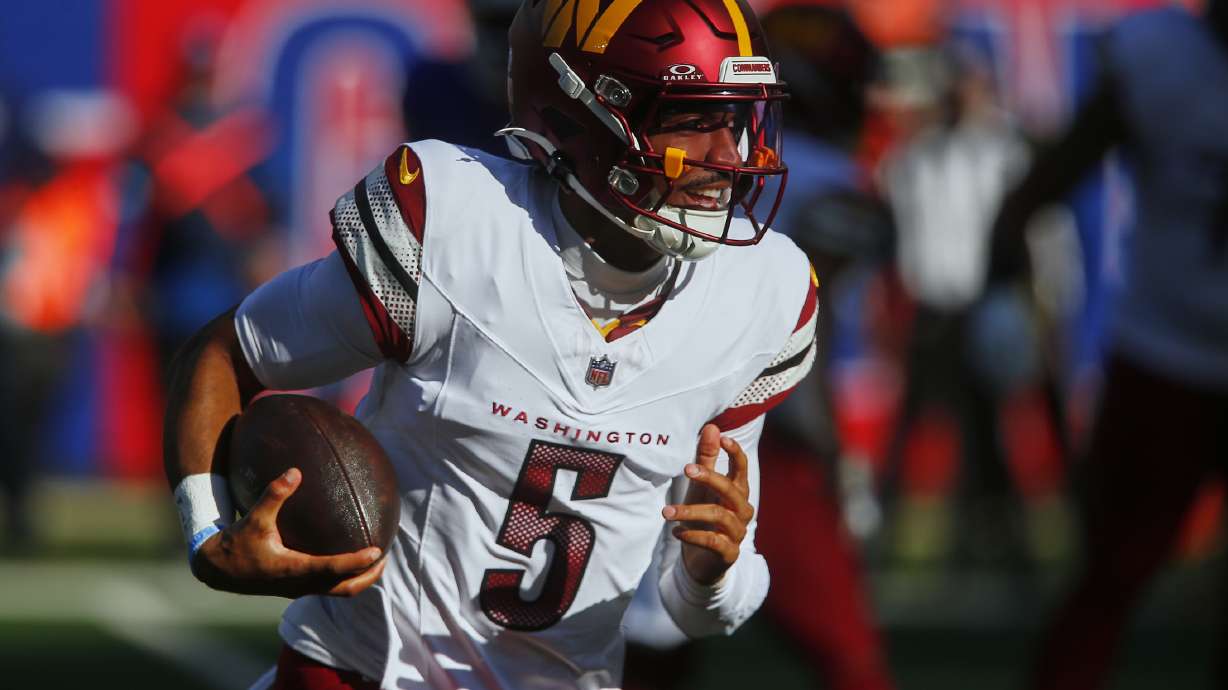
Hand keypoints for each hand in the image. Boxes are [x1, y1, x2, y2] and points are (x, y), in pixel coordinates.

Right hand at [193, 468, 385, 597]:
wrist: (217, 570)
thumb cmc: (236, 543)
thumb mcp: (253, 518)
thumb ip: (274, 495)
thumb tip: (295, 470)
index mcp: (293, 570)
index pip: (332, 569)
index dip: (357, 562)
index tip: (378, 551)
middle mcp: (300, 584)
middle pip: (344, 589)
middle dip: (368, 576)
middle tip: (385, 557)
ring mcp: (299, 588)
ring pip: (338, 591)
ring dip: (359, 579)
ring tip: (375, 559)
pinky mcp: (295, 586)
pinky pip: (328, 586)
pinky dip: (343, 575)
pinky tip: (348, 554)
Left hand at [663, 424, 753, 585]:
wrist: (702, 561)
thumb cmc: (703, 517)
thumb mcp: (701, 488)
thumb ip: (707, 459)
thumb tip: (712, 427)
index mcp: (738, 492)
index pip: (742, 468)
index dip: (735, 453)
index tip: (722, 438)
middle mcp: (742, 510)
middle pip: (731, 489)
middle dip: (709, 477)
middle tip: (686, 469)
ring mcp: (737, 533)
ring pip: (719, 516)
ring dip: (690, 511)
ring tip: (666, 511)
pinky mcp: (728, 553)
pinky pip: (713, 541)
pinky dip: (693, 535)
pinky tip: (676, 532)